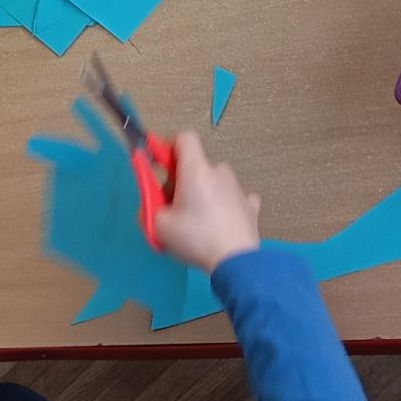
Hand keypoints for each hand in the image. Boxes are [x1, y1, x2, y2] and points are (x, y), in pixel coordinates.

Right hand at [153, 133, 261, 273]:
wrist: (235, 262)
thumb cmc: (195, 238)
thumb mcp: (158, 226)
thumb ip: (149, 209)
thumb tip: (150, 207)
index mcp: (196, 169)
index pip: (184, 138)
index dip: (168, 147)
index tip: (160, 165)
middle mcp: (219, 171)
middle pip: (196, 165)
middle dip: (181, 181)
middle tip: (173, 208)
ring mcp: (238, 188)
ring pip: (214, 182)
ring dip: (204, 194)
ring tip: (198, 223)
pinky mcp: (250, 206)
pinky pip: (234, 198)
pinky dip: (225, 206)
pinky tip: (221, 223)